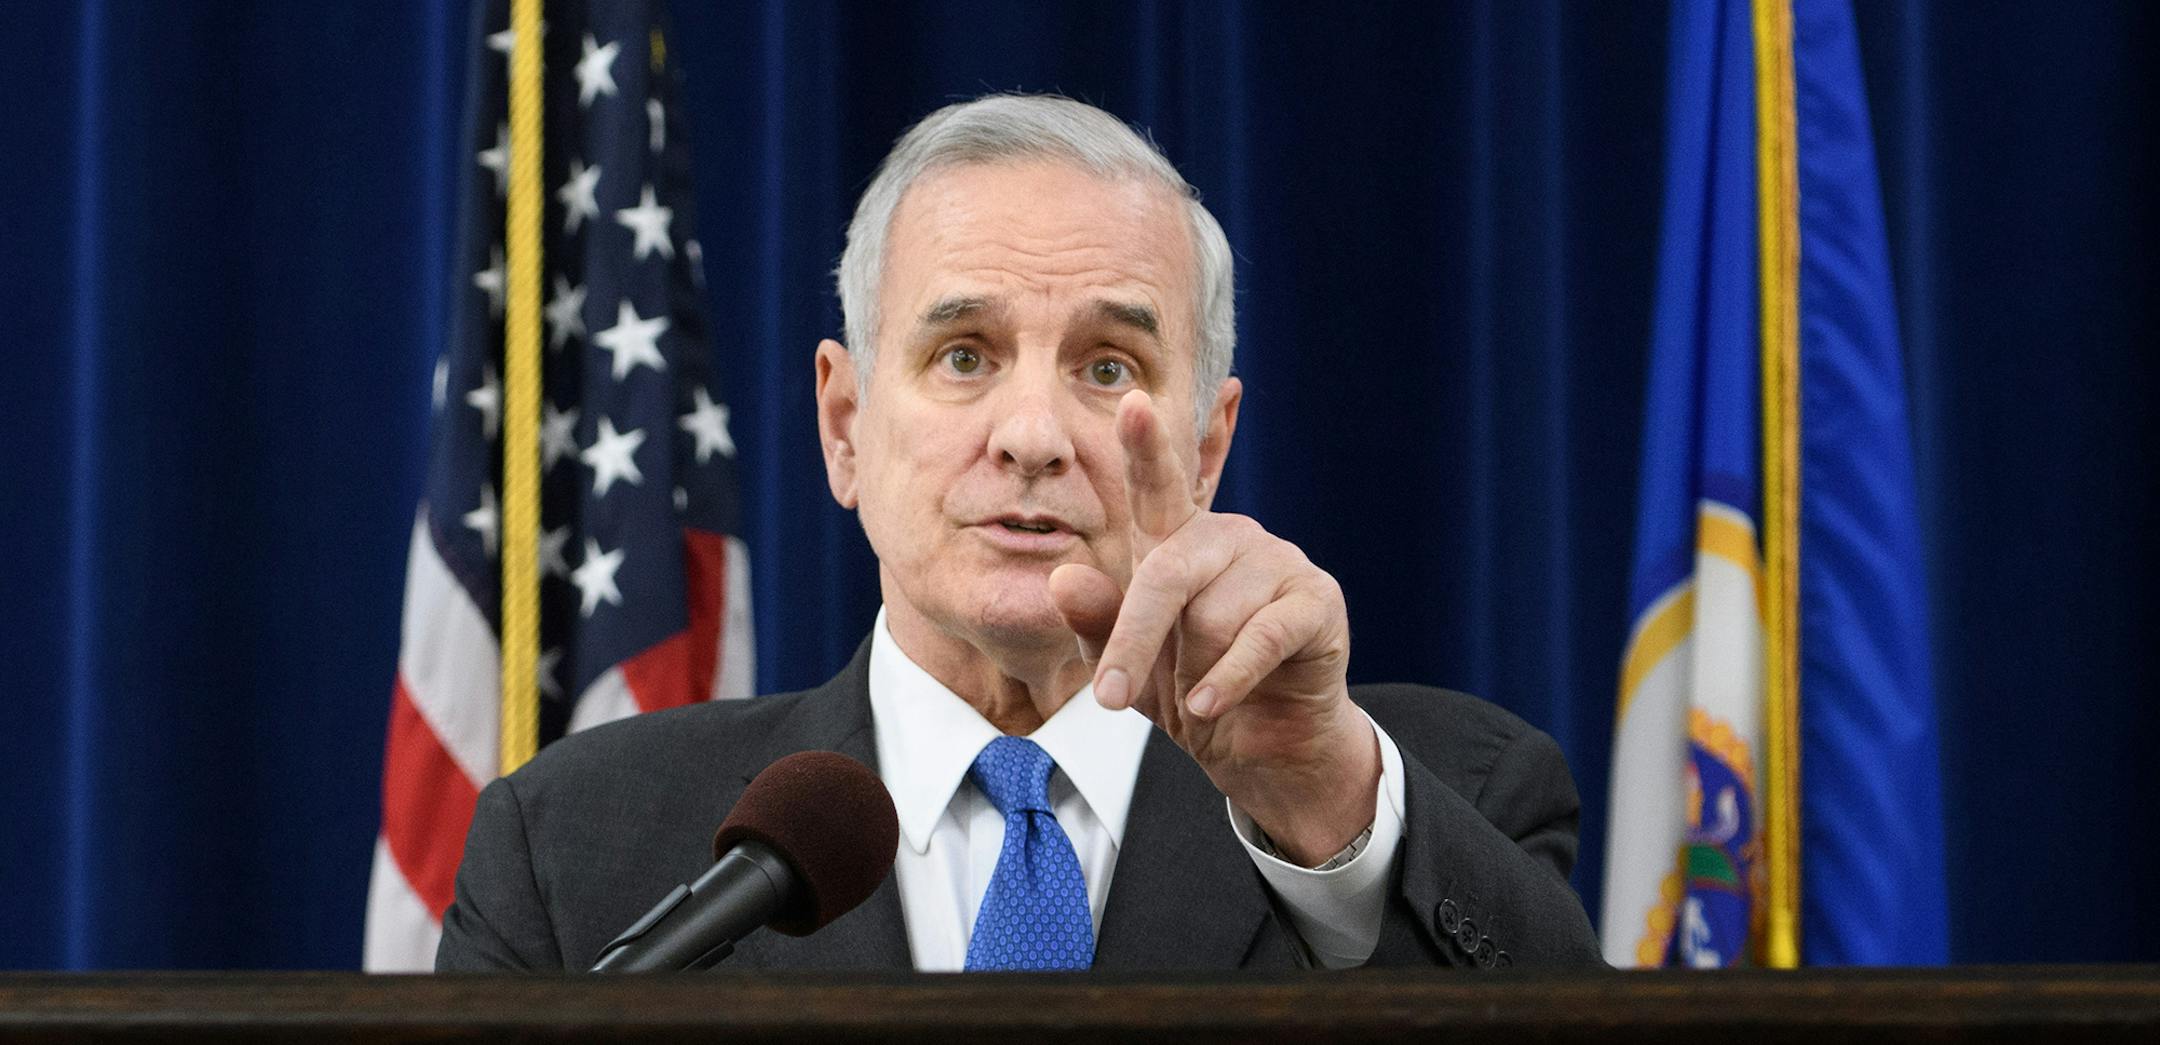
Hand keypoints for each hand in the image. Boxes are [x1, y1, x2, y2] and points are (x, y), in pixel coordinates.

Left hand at [1048, 390, 1378, 864]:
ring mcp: (1278, 561)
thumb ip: (1096, 622)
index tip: (1133, 402)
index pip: (1157, 486)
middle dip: (1135, 639)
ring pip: (1212, 615)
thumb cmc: (1188, 690)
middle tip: (1110, 698)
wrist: (1258, 747)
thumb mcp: (1130, 664)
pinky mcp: (1317, 599)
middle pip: (1167, 573)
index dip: (1146, 446)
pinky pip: (1260, 637)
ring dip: (1195, 671)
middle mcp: (1229, 538)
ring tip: (1204, 692)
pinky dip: (1227, 681)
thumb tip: (1061, 578)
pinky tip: (1211, 707)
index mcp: (1179, 541)